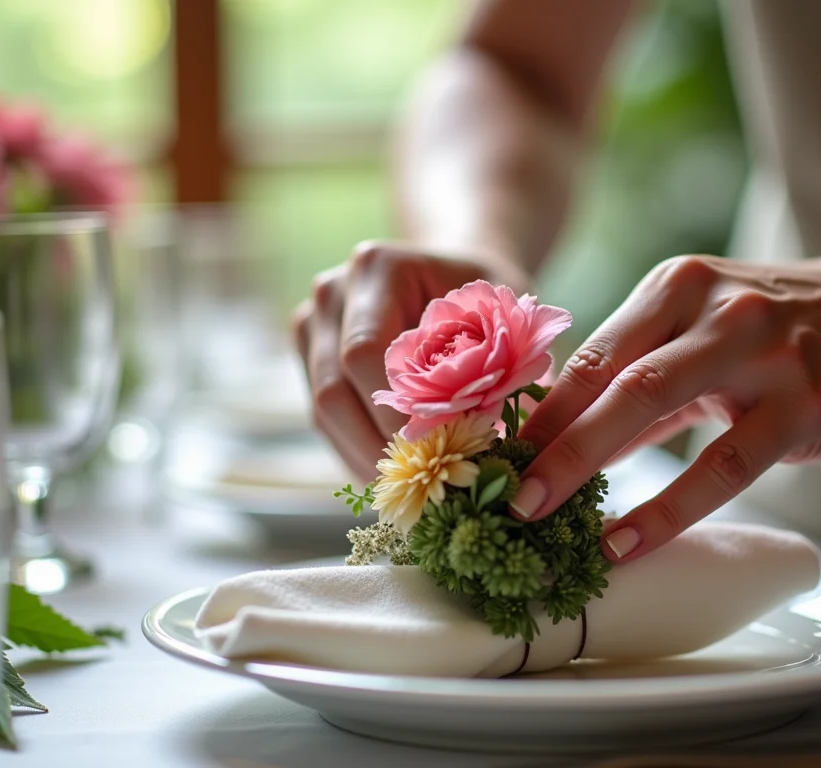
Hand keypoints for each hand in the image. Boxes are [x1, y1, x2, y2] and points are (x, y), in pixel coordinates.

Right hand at [294, 240, 529, 478]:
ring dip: (364, 459)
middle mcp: (333, 292)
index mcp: (377, 267)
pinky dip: (358, 452)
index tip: (438, 457)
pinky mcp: (310, 359)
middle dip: (377, 447)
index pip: (366, 353)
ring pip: (322, 411)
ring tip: (412, 496)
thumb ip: (506, 372)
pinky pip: (324, 419)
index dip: (395, 414)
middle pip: (332, 387)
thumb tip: (510, 439)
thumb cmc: (489, 302)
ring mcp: (313, 326)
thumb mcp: (509, 324)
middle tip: (423, 491)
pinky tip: (397, 480)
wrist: (455, 281)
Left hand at [510, 242, 820, 562]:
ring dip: (587, 466)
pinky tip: (629, 540)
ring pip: (655, 409)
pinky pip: (724, 466)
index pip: (589, 351)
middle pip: (609, 378)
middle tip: (499, 494)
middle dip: (546, 440)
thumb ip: (641, 374)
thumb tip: (558, 436)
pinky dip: (668, 508)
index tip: (489, 457)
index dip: (534, 409)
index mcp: (677, 285)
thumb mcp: (706, 327)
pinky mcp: (806, 403)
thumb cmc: (784, 327)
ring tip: (541, 520)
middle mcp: (713, 308)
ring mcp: (763, 353)